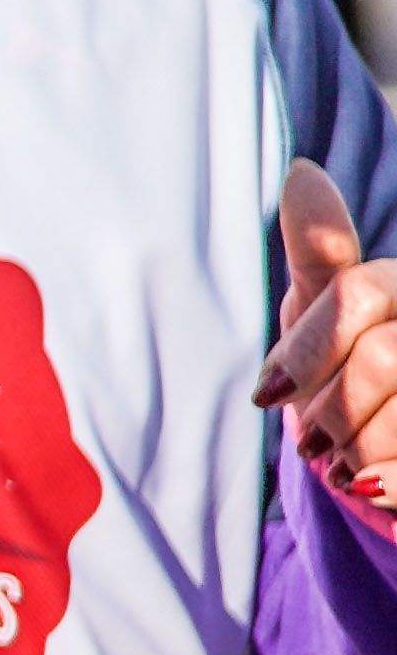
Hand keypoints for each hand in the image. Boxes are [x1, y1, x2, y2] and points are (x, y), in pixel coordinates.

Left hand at [257, 161, 396, 505]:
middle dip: (333, 406)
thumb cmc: (349, 366)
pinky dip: (391, 483)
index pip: (354, 293)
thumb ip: (320, 247)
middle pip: (386, 355)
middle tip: (315, 440)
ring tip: (346, 462)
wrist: (390, 451)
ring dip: (361, 448)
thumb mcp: (324, 308)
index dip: (306, 350)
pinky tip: (377, 485)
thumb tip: (301, 169)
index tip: (269, 394)